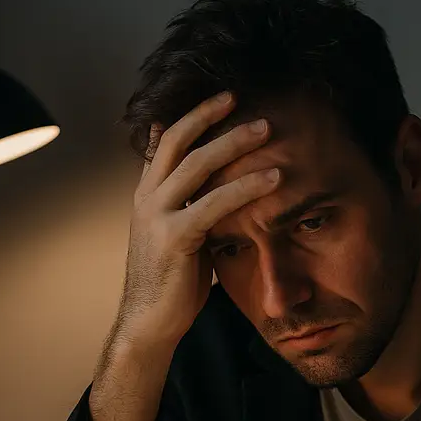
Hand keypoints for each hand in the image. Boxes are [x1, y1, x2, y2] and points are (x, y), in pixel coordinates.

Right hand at [119, 92, 280, 344]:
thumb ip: (191, 207)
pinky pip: (213, 204)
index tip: (224, 97)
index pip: (167, 140)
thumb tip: (209, 187)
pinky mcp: (175, 238)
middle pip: (179, 140)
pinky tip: (273, 180)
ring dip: (234, 142)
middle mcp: (147, 198)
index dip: (194, 115)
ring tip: (267, 129)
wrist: (149, 324)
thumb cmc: (172, 284)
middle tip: (244, 97)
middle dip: (211, 114)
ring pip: (197, 164)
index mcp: (148, 194)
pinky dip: (246, 188)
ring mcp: (157, 216)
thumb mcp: (180, 235)